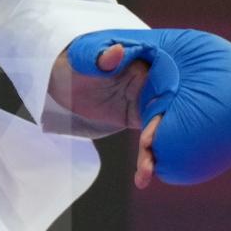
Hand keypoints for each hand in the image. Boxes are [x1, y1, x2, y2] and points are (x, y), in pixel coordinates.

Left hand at [46, 40, 163, 185]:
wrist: (63, 77)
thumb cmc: (77, 61)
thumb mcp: (85, 57)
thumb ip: (101, 56)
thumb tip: (116, 51)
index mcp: (148, 66)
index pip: (164, 88)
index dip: (161, 110)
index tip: (150, 133)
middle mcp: (154, 86)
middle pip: (167, 113)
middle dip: (162, 135)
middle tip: (147, 151)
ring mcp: (147, 104)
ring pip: (160, 130)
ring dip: (155, 153)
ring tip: (147, 173)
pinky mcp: (138, 120)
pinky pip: (149, 141)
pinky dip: (147, 159)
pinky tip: (143, 179)